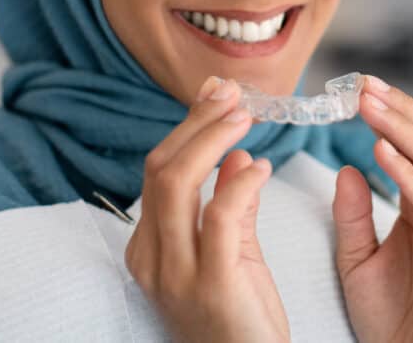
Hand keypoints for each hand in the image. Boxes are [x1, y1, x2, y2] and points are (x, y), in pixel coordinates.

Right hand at [125, 76, 288, 342]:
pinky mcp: (212, 284)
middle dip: (197, 122)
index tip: (218, 94)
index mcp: (149, 246)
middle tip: (232, 94)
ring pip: (176, 182)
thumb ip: (229, 205)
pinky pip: (219, 217)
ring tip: (245, 115)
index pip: (159, 170)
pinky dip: (240, 182)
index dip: (188, 127)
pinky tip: (263, 167)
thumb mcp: (232, 253)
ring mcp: (176, 273)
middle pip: (161, 168)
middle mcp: (152, 257)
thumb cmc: (242, 318)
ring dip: (212, 138)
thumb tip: (236, 156)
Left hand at [333, 75, 412, 342]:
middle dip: (402, 109)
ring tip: (369, 106)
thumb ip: (352, 215)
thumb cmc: (390, 319)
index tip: (360, 88)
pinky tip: (380, 152)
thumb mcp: (356, 259)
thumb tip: (346, 168)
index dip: (397, 113)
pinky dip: (409, 175)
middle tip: (364, 86)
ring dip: (404, 129)